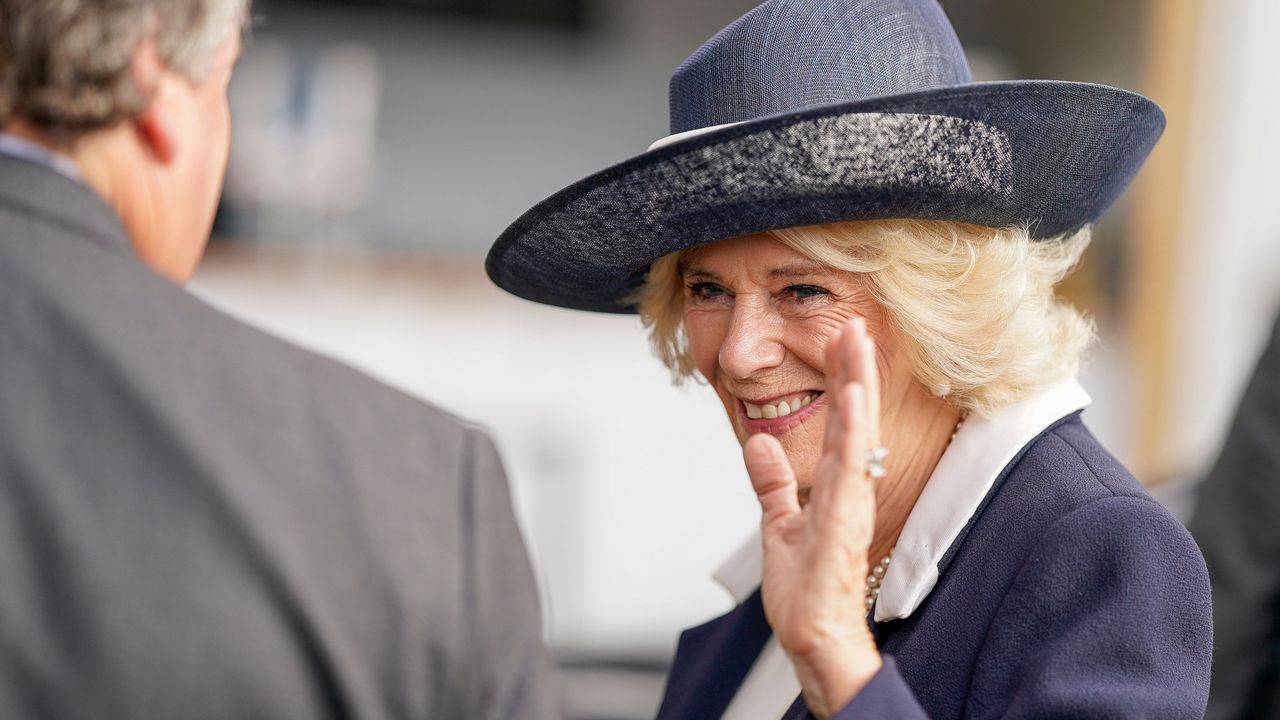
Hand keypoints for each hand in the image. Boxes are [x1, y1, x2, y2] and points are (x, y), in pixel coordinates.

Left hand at [743, 317, 882, 717]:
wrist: (813, 636)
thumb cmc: (806, 590)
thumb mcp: (780, 523)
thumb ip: (772, 483)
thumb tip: (756, 442)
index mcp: (837, 484)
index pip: (840, 420)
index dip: (842, 379)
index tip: (841, 339)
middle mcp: (850, 486)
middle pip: (855, 415)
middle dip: (855, 367)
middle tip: (854, 322)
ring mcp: (850, 500)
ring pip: (857, 431)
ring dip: (858, 384)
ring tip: (856, 341)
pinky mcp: (845, 519)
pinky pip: (852, 467)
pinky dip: (853, 430)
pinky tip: (854, 398)